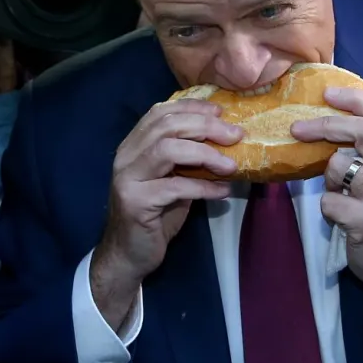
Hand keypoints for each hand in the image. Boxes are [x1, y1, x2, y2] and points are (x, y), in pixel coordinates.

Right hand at [91, 99, 240, 327]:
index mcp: (133, 146)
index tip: (220, 111)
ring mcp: (128, 178)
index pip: (160, 112)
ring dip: (205, 154)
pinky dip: (203, 187)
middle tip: (235, 135)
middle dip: (205, 126)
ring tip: (231, 164)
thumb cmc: (156, 215)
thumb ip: (188, 158)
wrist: (129, 255)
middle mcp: (126, 157)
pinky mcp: (136, 202)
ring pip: (167, 150)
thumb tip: (226, 141)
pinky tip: (222, 191)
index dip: (191, 107)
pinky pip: (175, 187)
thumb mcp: (172, 179)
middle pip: (166, 127)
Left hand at [291, 87, 362, 309]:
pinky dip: (327, 207)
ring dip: (327, 179)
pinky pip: (329, 200)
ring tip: (339, 193)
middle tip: (298, 128)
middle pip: (362, 130)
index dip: (353, 99)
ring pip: (338, 166)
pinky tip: (340, 216)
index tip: (326, 93)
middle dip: (325, 124)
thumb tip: (354, 109)